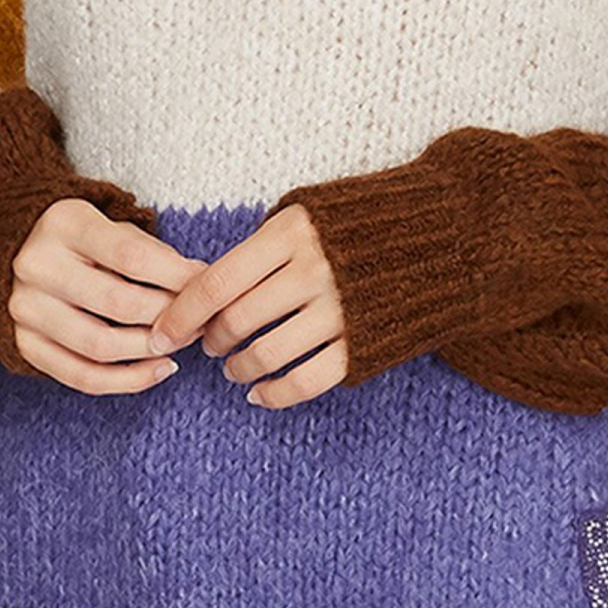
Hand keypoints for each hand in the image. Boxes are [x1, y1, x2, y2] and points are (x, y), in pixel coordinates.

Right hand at [10, 196, 210, 394]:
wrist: (4, 248)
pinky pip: (80, 376)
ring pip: (100, 346)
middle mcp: (37, 266)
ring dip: (150, 352)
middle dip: (168, 317)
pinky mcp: (21, 344)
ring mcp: (24, 309)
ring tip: (180, 344)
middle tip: (199, 321)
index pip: (131, 256)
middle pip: (118, 304)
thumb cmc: (75, 237)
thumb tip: (198, 281)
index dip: (176, 276)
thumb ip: (148, 249)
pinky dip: (126, 381)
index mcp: (63, 224)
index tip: (207, 286)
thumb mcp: (107, 223)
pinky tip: (158, 370)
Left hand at [142, 202, 347, 410]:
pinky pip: (307, 380)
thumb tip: (206, 289)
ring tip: (232, 369)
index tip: (162, 333)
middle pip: (236, 319)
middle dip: (210, 340)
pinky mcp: (363, 343)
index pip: (216, 282)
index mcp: (291, 232)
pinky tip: (259, 394)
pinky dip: (275, 394)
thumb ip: (262, 247)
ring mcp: (341, 309)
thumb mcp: (308, 213)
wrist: (444, 235)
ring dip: (238, 368)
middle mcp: (313, 270)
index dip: (181, 314)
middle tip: (207, 344)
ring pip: (266, 353)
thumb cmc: (362, 223)